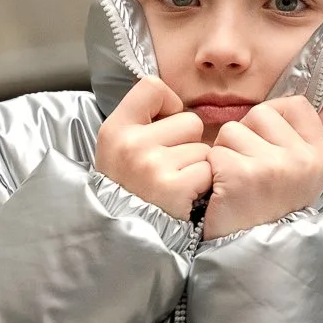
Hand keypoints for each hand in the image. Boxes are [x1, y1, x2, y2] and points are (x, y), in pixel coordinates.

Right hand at [95, 76, 212, 219]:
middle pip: (190, 120)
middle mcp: (131, 144)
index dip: (168, 104)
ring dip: (197, 166)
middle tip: (170, 167)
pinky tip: (185, 195)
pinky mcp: (174, 188)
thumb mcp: (118, 149)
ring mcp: (152, 166)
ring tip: (175, 183)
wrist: (122, 236)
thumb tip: (177, 102)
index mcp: (115, 129)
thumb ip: (143, 121)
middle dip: (188, 143)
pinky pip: (208, 171)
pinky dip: (202, 185)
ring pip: (203, 148)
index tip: (164, 125)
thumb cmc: (128, 188)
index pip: (152, 87)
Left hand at [202, 96, 322, 240]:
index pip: (295, 105)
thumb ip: (305, 137)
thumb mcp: (300, 175)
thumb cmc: (270, 212)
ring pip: (232, 131)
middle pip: (260, 113)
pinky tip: (223, 192)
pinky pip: (215, 153)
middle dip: (245, 136)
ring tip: (235, 182)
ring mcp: (272, 167)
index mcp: (320, 156)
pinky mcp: (241, 176)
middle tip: (249, 170)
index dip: (273, 118)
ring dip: (225, 153)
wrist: (251, 258)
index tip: (267, 143)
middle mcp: (301, 160)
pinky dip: (211, 171)